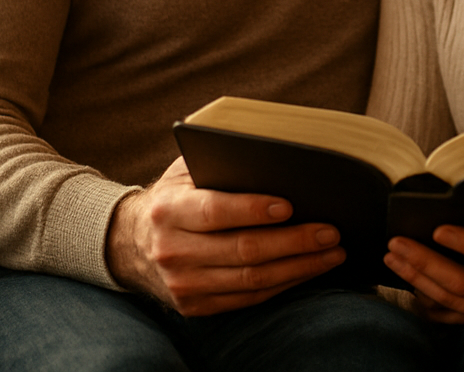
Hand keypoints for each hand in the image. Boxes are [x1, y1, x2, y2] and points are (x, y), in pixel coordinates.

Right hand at [105, 155, 344, 315]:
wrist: (130, 242)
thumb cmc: (175, 196)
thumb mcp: (184, 172)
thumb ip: (219, 164)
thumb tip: (277, 157)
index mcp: (168, 210)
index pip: (215, 211)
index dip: (252, 209)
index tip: (289, 206)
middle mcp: (172, 250)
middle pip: (242, 250)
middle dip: (293, 241)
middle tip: (330, 231)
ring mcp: (182, 283)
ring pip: (251, 279)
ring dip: (298, 267)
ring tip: (333, 252)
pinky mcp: (195, 306)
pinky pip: (248, 298)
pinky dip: (284, 284)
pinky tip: (309, 270)